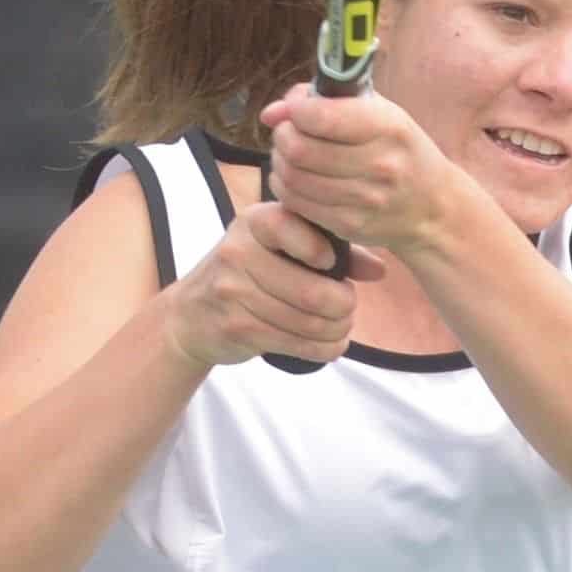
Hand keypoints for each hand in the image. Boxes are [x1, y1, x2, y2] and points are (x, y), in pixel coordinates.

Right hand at [159, 201, 384, 367]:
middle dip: (344, 306)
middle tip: (348, 308)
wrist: (191, 314)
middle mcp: (239, 252)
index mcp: (254, 222)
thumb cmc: (249, 273)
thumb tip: (380, 269)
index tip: (333, 265)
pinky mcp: (237, 328)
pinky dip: (324, 349)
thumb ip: (332, 248)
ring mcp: (233, 292)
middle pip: (313, 290)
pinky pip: (296, 344)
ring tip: (341, 328)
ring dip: (337, 331)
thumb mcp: (281, 248)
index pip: (292, 226)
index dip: (324, 251)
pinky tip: (331, 344)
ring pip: (308, 322)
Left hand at [261, 84, 459, 252]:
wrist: (433, 207)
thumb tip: (271, 112)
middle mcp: (380, 165)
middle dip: (283, 135)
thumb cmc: (399, 150)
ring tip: (291, 154)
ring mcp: (364, 200)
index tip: (297, 109)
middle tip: (289, 132)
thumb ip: (326, 100)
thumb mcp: (380, 113)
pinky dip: (285, 186)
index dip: (295, 109)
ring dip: (280, 161)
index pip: (320, 116)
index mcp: (389, 128)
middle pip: (299, 148)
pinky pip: (296, 202)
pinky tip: (296, 177)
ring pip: (292, 177)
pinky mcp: (349, 225)